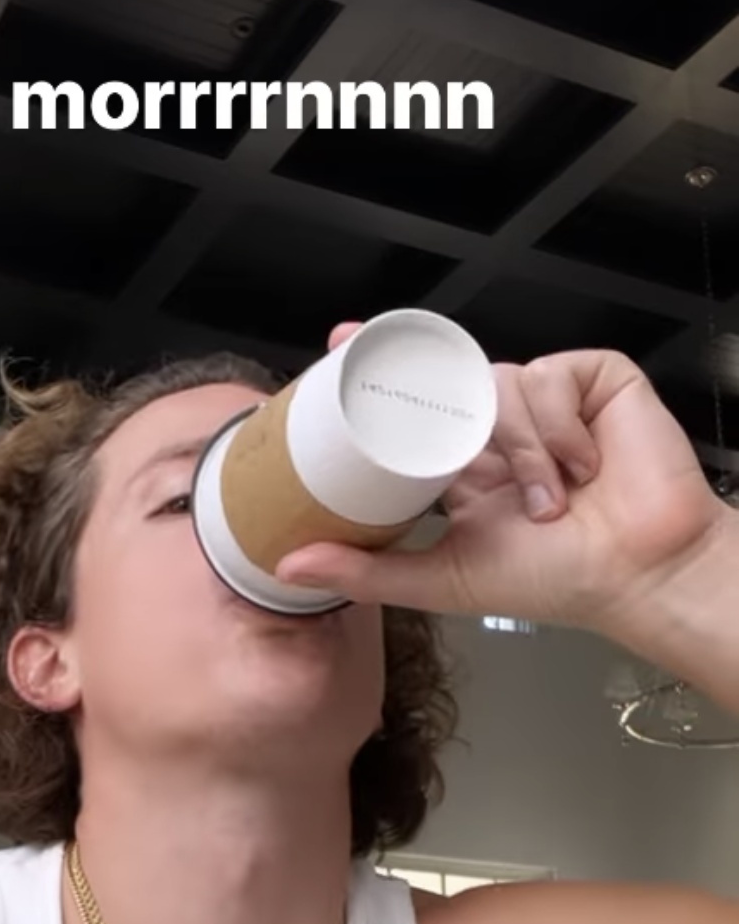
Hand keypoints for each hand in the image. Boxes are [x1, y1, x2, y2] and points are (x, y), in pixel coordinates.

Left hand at [276, 321, 728, 636]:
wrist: (635, 575)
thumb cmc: (556, 581)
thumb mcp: (442, 578)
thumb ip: (367, 571)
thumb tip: (289, 565)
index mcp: (465, 465)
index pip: (415, 405)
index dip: (382, 371)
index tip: (339, 342)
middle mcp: (503, 426)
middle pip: (454, 382)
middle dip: (441, 394)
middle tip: (435, 425)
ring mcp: (550, 400)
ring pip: (501, 386)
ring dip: (522, 450)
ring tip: (547, 504)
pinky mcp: (596, 381)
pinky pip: (553, 377)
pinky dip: (562, 426)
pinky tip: (584, 467)